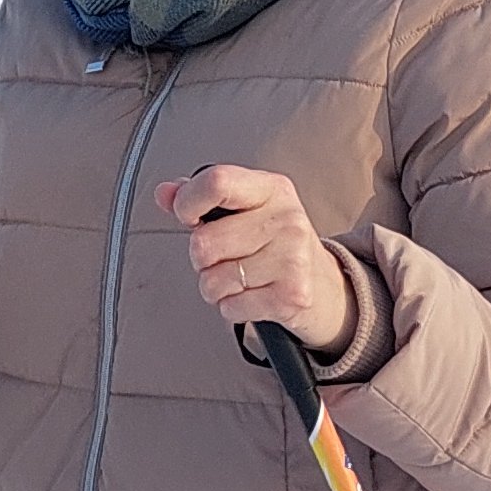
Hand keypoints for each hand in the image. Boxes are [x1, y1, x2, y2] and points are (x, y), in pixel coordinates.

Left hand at [159, 163, 359, 356]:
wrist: (326, 286)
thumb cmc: (276, 244)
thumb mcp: (245, 209)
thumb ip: (201, 197)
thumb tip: (164, 193)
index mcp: (271, 189)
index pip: (217, 182)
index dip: (188, 202)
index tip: (189, 216)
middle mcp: (286, 219)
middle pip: (204, 244)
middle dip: (203, 259)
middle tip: (227, 257)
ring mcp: (292, 258)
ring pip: (213, 281)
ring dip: (217, 287)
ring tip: (242, 279)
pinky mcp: (292, 296)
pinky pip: (230, 308)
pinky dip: (233, 308)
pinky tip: (255, 296)